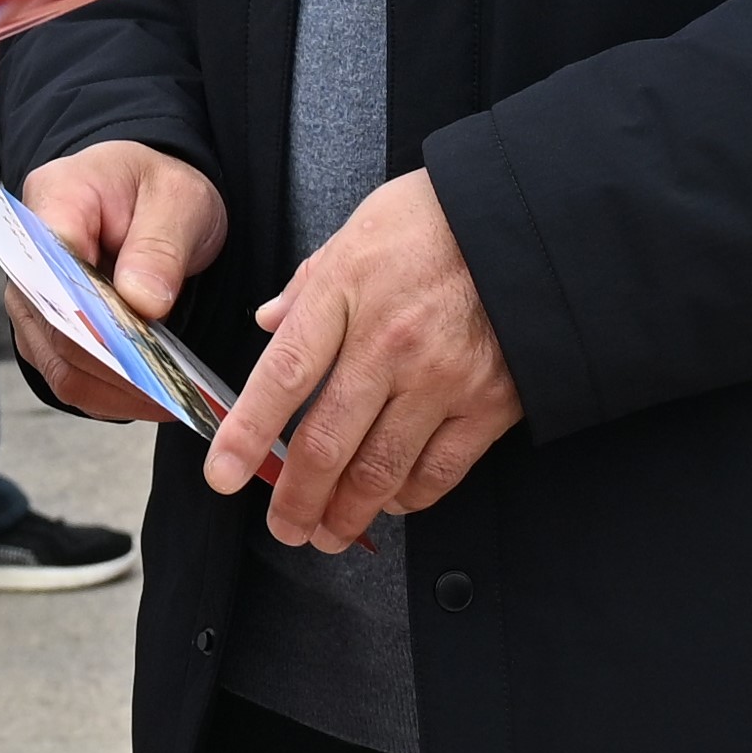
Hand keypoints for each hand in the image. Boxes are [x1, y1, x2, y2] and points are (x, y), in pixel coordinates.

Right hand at [2, 140, 227, 424]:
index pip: (56, 264)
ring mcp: (32, 302)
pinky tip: (159, 400)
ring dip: (119, 390)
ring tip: (175, 401)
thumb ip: (159, 246)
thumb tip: (143, 304)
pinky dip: (115, 397)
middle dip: (118, 363)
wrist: (147, 201)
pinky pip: (72, 380)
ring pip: (63, 365)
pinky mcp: (47, 335)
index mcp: (55, 199)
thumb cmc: (157, 192)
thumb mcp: (178, 200)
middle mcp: (27, 256)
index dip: (95, 312)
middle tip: (175, 388)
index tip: (142, 345)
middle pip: (59, 327)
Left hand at [209, 171, 522, 553]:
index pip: (282, 375)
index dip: (246, 433)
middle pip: (327, 441)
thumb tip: (269, 322)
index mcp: (346, 291)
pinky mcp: (489, 403)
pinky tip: (389, 504)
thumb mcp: (358, 230)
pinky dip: (408, 498)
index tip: (222, 474)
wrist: (530, 222)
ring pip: (380, 469)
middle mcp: (388, 342)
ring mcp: (441, 377)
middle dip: (297, 498)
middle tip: (284, 527)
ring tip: (327, 533)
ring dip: (346, 514)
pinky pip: (439, 470)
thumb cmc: (438, 218)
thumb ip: (309, 285)